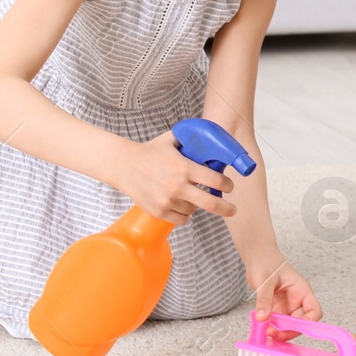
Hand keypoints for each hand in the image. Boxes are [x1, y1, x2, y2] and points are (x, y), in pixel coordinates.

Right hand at [114, 131, 236, 224]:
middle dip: (227, 208)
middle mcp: (177, 186)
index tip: (229, 186)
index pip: (215, 180)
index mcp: (184, 168)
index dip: (227, 184)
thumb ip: (191, 140)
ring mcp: (167, 201)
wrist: (123, 164)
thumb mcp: (172, 140)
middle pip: (211, 203)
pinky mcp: (158, 211)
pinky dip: (184, 214)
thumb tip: (211, 136)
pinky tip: (182, 205)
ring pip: (194, 210)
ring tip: (192, 196)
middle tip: (232, 209)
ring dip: (197, 205)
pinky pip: (180, 219)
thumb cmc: (149, 151)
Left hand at [248, 257, 321, 341]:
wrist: (257, 256)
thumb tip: (262, 318)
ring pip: (290, 325)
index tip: (293, 328)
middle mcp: (297, 300)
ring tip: (267, 331)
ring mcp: (287, 305)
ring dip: (280, 331)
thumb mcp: (265, 280)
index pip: (314, 311)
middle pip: (302, 322)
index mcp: (301, 290)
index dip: (308, 322)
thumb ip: (264, 299)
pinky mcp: (277, 308)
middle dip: (289, 330)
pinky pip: (279, 323)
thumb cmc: (266, 261)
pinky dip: (273, 328)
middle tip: (273, 333)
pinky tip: (264, 328)